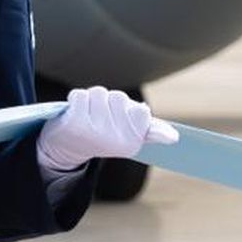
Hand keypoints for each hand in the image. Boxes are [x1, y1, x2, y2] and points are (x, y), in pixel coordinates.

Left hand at [37, 86, 177, 172]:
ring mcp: (95, 132)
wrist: (67, 149)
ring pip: (98, 93)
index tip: (118, 122)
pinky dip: (76, 99)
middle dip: (108, 102)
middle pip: (118, 97)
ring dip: (91, 100)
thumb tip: (173, 136)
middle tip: (99, 118)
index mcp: (132, 142)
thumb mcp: (128, 136)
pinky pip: (80, 95)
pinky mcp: (75, 123)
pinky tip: (74, 113)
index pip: (141, 110)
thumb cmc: (102, 136)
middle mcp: (115, 140)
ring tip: (87, 115)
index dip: (127, 110)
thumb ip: (150, 131)